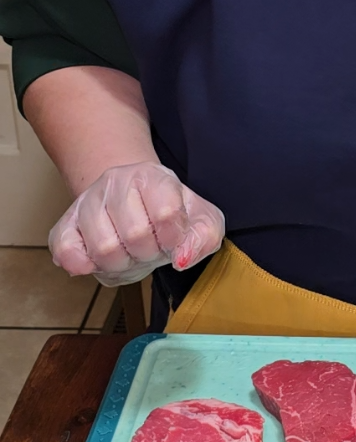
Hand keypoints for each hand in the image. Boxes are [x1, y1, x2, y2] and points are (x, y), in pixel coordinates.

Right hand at [49, 162, 224, 285]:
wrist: (132, 199)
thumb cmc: (168, 211)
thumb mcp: (201, 219)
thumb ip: (204, 237)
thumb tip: (182, 258)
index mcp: (153, 177)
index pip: (166, 214)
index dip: (173, 238)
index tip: (172, 238)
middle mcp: (116, 182)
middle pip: (135, 235)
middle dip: (149, 253)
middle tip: (150, 246)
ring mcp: (88, 202)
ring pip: (104, 249)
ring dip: (123, 263)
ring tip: (128, 251)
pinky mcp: (65, 224)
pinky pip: (67, 252)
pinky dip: (85, 265)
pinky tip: (99, 260)